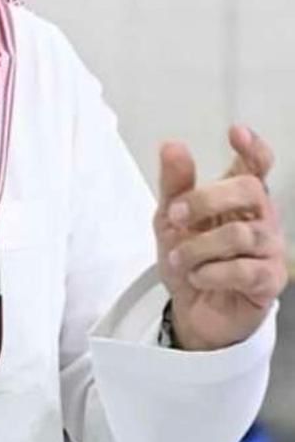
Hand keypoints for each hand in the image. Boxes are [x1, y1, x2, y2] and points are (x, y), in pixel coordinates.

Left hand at [155, 125, 288, 349]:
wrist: (190, 309)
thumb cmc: (189, 259)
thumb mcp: (170, 219)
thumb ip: (174, 184)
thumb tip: (173, 147)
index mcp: (239, 198)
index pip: (256, 165)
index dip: (252, 148)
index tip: (236, 132)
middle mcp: (261, 218)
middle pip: (250, 190)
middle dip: (207, 199)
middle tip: (177, 215)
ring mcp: (270, 249)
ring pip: (240, 234)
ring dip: (199, 247)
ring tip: (180, 258)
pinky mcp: (269, 281)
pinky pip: (243, 270)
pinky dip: (210, 272)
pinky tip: (198, 276)